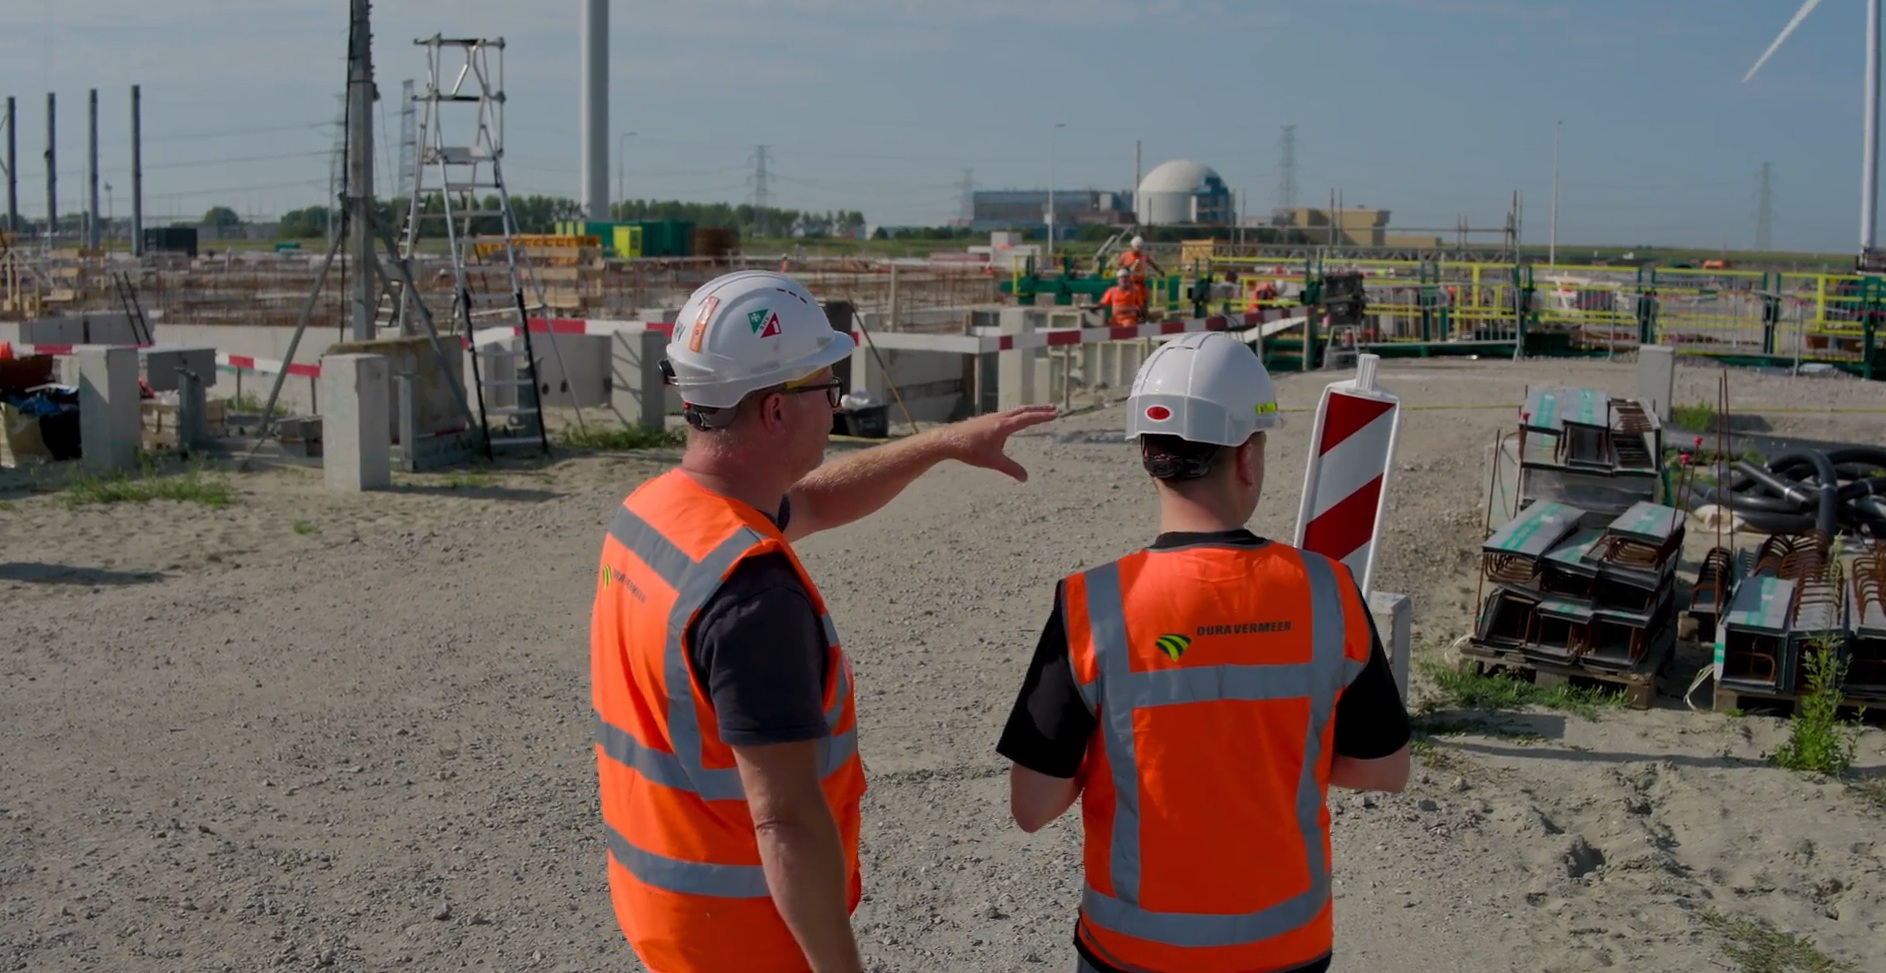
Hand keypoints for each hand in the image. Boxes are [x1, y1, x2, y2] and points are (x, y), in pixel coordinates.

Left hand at [938, 405, 1057, 481]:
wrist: (948, 440)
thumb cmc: (969, 449)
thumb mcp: (993, 461)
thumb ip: (1010, 469)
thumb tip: (1025, 478)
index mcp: (1004, 425)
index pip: (1027, 418)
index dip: (1042, 416)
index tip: (1054, 414)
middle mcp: (999, 418)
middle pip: (1023, 410)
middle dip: (1039, 410)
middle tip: (1053, 409)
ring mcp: (992, 417)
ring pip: (1014, 411)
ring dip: (1028, 411)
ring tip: (1038, 413)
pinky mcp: (986, 420)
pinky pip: (1007, 414)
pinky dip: (1017, 414)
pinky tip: (1015, 421)